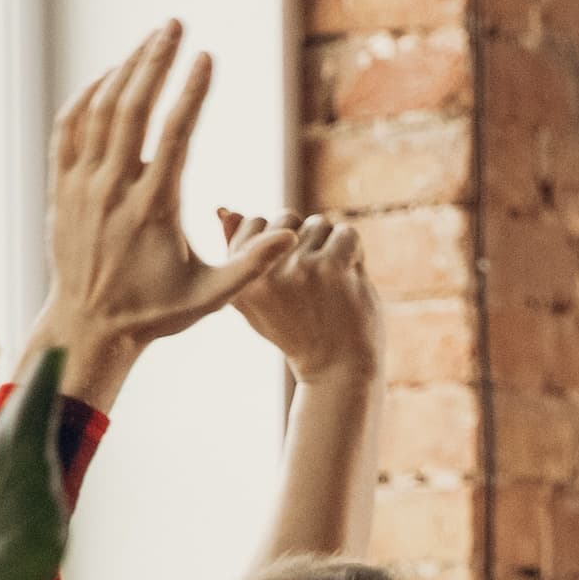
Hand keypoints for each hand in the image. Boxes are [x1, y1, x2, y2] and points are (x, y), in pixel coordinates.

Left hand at [28, 24, 293, 403]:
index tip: (207, 56)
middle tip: (175, 24)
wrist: (87, 327)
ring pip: (100, 110)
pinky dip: (88, 95)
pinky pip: (69, 127)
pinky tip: (111, 76)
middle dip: (155, 60)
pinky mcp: (63, 187)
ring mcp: (82, 185)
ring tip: (151, 39)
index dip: (192, 92)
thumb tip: (291, 236)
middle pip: (132, 108)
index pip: (174, 136)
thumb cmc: (156, 312)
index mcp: (153, 211)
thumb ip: (253, 265)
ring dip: (125, 69)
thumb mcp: (212, 297)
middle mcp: (112, 190)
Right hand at [225, 211, 377, 384]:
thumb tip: (224, 209)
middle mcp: (262, 272)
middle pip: (287, 219)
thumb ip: (241, 256)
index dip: (278, 241)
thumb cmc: (298, 332)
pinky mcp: (331, 267)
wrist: (337, 370)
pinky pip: (346, 232)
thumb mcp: (256, 300)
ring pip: (319, 224)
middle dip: (304, 240)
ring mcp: (297, 267)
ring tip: (331, 285)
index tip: (289, 274)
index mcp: (239, 279)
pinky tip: (349, 280)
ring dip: (332, 247)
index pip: (253, 222)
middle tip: (313, 282)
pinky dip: (355, 252)